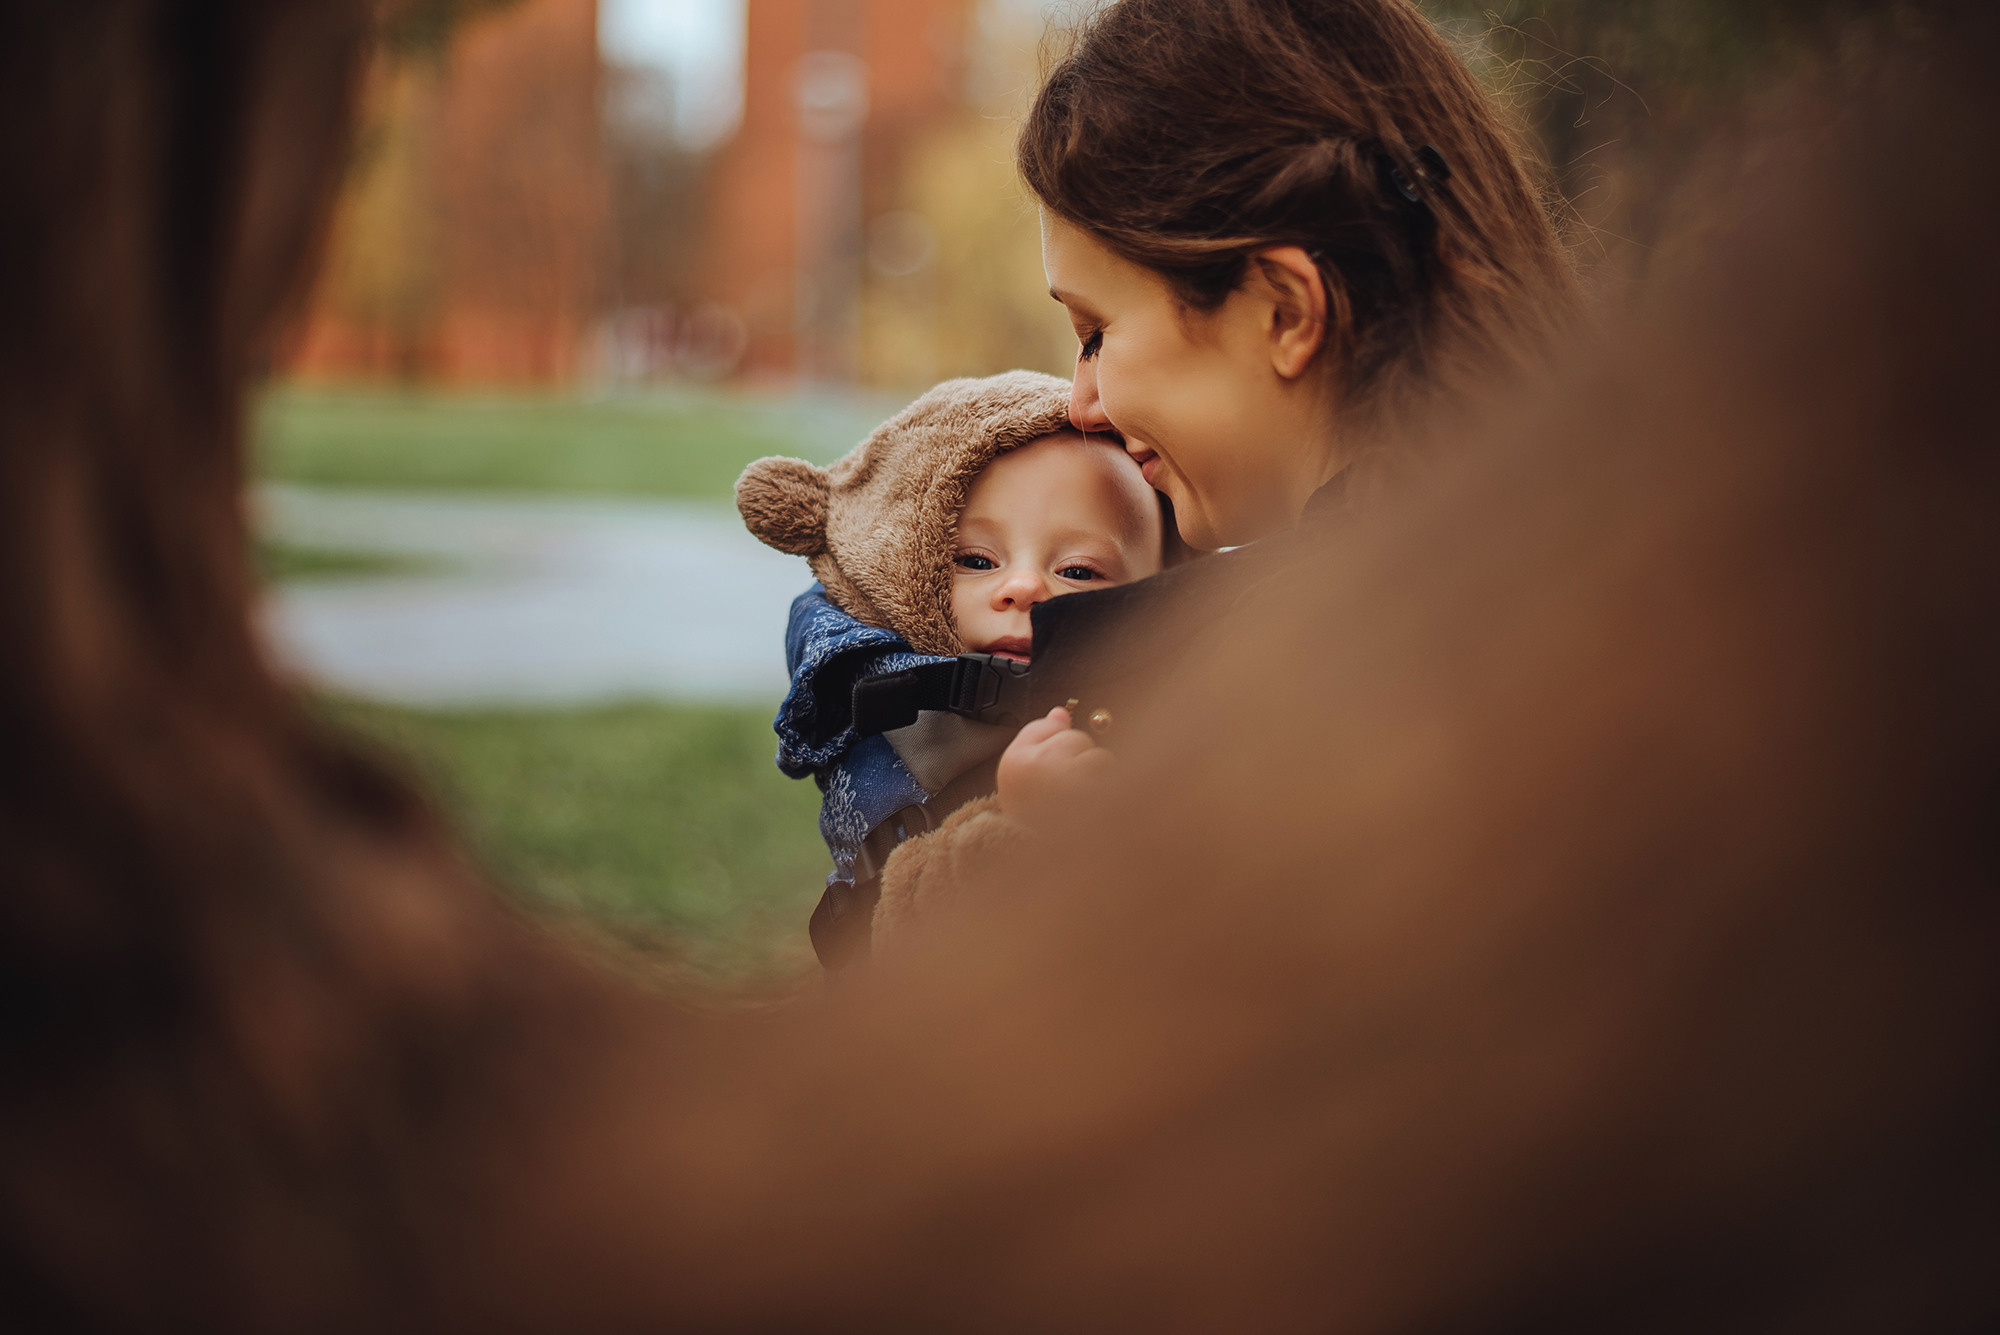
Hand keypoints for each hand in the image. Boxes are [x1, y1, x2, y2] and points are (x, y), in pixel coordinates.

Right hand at [996, 706, 1112, 830]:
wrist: (1046, 863)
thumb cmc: (1033, 819)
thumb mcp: (1020, 774)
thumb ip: (1038, 735)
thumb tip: (1060, 712)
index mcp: (1016, 763)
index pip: (1052, 727)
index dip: (1057, 750)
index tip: (1049, 774)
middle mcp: (1040, 768)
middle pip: (1077, 738)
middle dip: (1078, 760)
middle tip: (1063, 793)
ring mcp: (1070, 782)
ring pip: (1099, 757)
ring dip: (1096, 777)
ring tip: (1079, 803)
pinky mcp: (1097, 798)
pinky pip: (1113, 777)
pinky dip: (1110, 790)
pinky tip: (1094, 809)